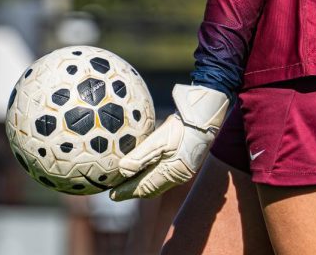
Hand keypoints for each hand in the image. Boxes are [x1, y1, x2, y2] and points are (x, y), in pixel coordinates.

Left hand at [109, 84, 229, 200]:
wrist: (203, 119)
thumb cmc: (181, 129)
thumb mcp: (159, 141)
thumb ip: (140, 156)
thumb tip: (122, 169)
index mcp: (170, 175)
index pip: (144, 188)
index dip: (127, 192)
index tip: (112, 195)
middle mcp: (176, 176)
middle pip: (150, 188)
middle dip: (133, 190)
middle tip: (115, 191)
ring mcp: (181, 170)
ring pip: (156, 182)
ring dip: (140, 183)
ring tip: (126, 181)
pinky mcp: (183, 162)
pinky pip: (162, 174)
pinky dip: (149, 175)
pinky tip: (142, 168)